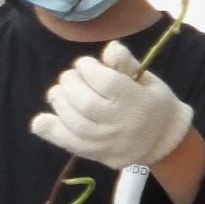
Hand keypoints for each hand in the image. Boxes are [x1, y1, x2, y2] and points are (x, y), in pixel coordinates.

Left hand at [31, 41, 193, 168]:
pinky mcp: (96, 154)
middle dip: (70, 84)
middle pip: (86, 103)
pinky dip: (51, 131)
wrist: (162, 140)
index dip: (88, 69)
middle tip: (69, 76)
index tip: (84, 64)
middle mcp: (121, 124)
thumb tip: (109, 48)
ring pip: (75, 123)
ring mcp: (107, 142)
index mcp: (137, 101)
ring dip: (59, 103)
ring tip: (58, 92)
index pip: (106, 83)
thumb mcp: (147, 79)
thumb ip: (126, 63)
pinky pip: (70, 144)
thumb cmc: (153, 102)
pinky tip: (41, 120)